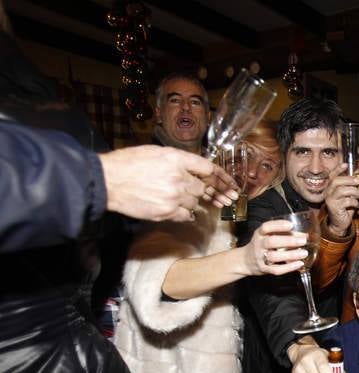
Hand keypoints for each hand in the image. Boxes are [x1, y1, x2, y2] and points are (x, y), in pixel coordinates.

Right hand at [101, 145, 237, 221]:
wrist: (108, 180)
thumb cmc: (128, 163)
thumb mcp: (156, 152)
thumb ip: (178, 161)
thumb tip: (195, 170)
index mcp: (177, 159)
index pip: (210, 169)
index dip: (223, 178)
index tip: (232, 185)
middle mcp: (178, 177)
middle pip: (203, 189)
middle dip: (211, 193)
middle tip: (221, 198)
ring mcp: (173, 196)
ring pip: (194, 203)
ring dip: (192, 202)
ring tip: (184, 199)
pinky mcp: (166, 211)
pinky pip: (185, 215)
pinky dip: (185, 213)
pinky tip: (180, 210)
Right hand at [244, 219, 307, 275]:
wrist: (245, 261)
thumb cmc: (261, 246)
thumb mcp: (266, 236)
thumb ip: (282, 233)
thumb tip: (303, 235)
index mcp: (259, 234)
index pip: (266, 227)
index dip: (278, 225)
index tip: (290, 225)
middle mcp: (259, 245)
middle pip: (272, 242)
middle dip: (289, 241)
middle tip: (303, 241)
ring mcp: (260, 258)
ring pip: (275, 256)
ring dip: (291, 255)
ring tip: (304, 253)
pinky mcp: (264, 269)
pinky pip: (276, 270)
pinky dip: (289, 267)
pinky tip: (299, 263)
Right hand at [324, 163, 358, 236]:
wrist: (339, 223)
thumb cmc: (344, 208)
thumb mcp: (349, 194)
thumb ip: (352, 185)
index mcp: (330, 188)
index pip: (332, 176)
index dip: (338, 169)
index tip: (346, 164)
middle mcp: (328, 192)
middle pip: (336, 181)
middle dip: (349, 179)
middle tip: (358, 181)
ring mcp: (330, 200)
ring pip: (341, 190)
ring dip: (354, 191)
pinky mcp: (334, 208)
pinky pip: (346, 201)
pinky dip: (354, 202)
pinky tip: (356, 205)